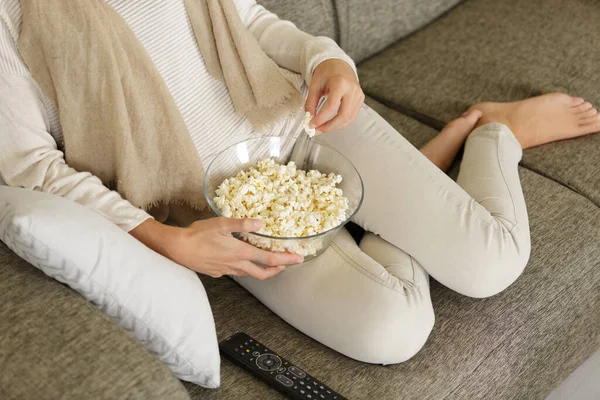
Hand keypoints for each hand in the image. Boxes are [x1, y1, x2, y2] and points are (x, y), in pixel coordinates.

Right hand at [130, 218, 302, 279]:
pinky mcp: (217, 272)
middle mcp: (236, 265)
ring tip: (267, 262)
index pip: (269, 259)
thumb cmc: (198, 235)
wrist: (177, 249)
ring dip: (261, 270)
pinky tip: (240, 260)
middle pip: (262, 274)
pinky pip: (235, 272)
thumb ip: (242, 224)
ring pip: (249, 274)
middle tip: (286, 264)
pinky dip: (244, 268)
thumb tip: (260, 223)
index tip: (298, 259)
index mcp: (240, 252)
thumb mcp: (221, 224)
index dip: (286, 260)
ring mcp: (226, 271)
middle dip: (277, 270)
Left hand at [304, 59, 364, 134]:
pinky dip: (341, 122)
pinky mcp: (360, 99)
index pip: (331, 106)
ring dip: (335, 126)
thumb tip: (309, 119)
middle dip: (329, 127)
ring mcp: (359, 95)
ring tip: (322, 128)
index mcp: (341, 83)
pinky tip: (331, 123)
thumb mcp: (315, 85)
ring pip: (349, 118)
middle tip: (317, 130)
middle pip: (343, 116)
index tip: (311, 125)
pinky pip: (352, 116)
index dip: (321, 119)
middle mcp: (352, 89)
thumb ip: (310, 102)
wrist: (339, 64)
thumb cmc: (327, 72)